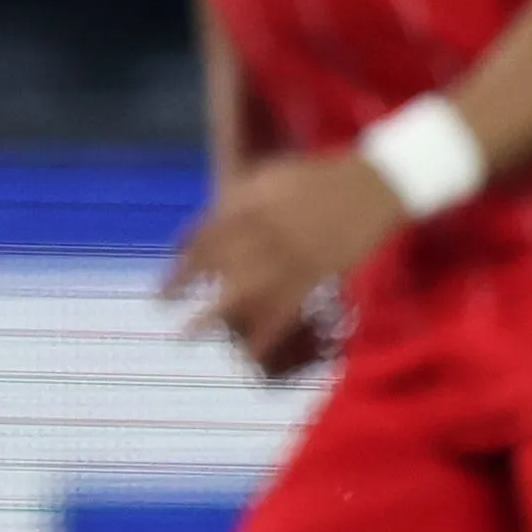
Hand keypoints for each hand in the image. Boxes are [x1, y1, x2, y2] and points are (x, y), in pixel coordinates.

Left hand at [163, 148, 405, 376]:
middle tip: (159, 305)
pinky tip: (247, 353)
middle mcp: (265, 233)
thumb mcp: (267, 177)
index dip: (181, 259)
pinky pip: (287, 308)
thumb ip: (233, 200)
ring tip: (186, 336)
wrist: (371, 185)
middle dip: (185, 284)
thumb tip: (201, 223)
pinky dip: (267, 332)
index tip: (163, 277)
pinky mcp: (316, 275)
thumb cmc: (313, 180)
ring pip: (245, 290)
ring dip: (214, 314)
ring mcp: (290, 256)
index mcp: (250, 205)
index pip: (205, 236)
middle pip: (216, 263)